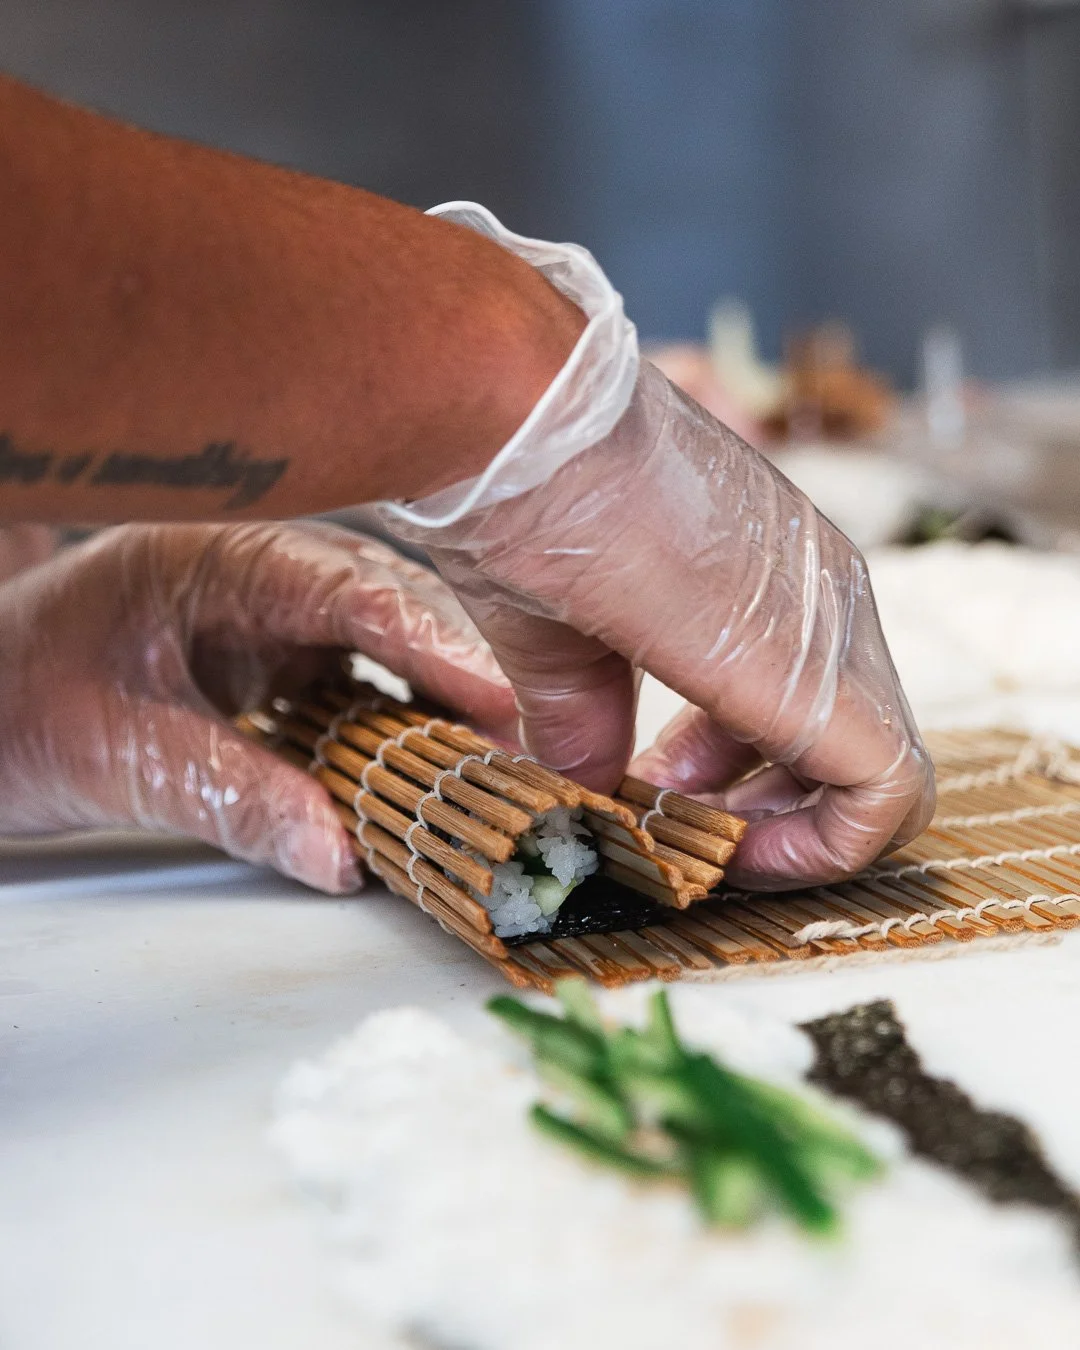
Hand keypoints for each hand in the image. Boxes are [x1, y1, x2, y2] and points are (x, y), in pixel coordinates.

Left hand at [0, 521, 515, 890]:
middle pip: (386, 607)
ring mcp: (268, 621)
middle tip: (514, 741)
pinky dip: (397, 727)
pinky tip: (427, 766)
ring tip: (488, 759)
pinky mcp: (274, 666)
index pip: (345, 585)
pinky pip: (357, 688)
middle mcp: (255, 578)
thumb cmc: (10, 704)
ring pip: (383, 647)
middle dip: (455, 668)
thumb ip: (232, 797)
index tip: (495, 698)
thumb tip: (341, 856)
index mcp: (214, 559)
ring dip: (435, 701)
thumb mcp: (116, 752)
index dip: (430, 639)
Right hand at [388, 361, 933, 889]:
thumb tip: (585, 785)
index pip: (811, 696)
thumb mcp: (561, 634)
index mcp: (772, 575)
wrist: (518, 429)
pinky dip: (818, 848)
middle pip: (851, 740)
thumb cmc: (528, 502)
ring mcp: (834, 630)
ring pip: (879, 773)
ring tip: (690, 833)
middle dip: (766, 808)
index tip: (662, 790)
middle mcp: (826, 597)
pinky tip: (727, 851)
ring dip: (789, 831)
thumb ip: (585, 715)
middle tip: (679, 825)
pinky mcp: (821, 676)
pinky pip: (880, 792)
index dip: (744, 768)